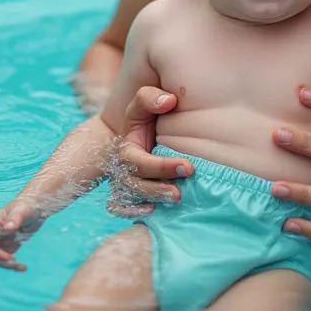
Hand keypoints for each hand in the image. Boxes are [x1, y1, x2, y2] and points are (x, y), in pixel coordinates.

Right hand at [0, 199, 42, 275]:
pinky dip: (11, 266)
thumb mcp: (22, 210)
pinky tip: (23, 267)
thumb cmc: (25, 206)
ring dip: (5, 266)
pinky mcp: (1, 249)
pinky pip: (2, 261)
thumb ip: (15, 218)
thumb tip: (8, 227)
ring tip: (23, 267)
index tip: (11, 258)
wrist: (33, 209)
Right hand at [106, 86, 192, 218]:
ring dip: (153, 199)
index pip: (139, 162)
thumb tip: (169, 101)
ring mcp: (128, 182)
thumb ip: (151, 98)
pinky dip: (132, 212)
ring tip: (176, 199)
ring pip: (131, 198)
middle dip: (157, 189)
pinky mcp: (134, 193)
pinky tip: (153, 211)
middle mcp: (125, 168)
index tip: (189, 167)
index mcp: (128, 149)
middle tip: (180, 193)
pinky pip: (122, 208)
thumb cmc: (148, 115)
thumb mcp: (144, 102)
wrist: (145, 129)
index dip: (162, 167)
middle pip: (134, 184)